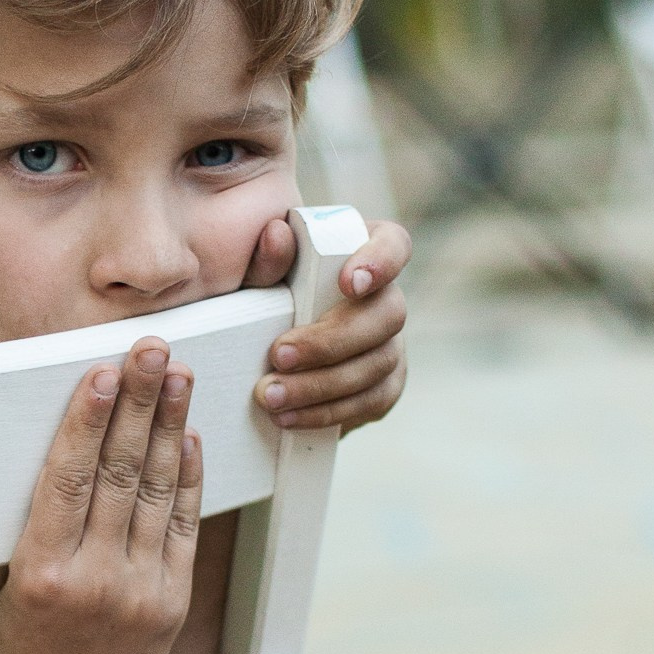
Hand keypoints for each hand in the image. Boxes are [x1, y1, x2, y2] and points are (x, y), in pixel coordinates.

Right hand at [0, 338, 203, 653]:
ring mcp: (141, 595)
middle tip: (152, 348)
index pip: (71, 477)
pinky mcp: (171, 608)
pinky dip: (187, 479)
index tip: (102, 370)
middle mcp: (96, 581)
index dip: (89, 417)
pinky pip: (184, 530)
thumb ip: (24, 529)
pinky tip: (187, 438)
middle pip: (122, 471)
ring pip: (158, 492)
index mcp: (40, 574)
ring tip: (176, 375)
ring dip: (169, 426)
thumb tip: (47, 451)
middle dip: (139, 402)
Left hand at [243, 211, 409, 432]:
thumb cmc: (265, 298)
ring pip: (377, 364)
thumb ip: (267, 258)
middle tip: (278, 355)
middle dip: (331, 341)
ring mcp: (392, 344)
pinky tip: (290, 417)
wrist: (265, 350)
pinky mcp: (386, 385)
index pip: (394, 245)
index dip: (381, 262)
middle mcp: (388, 298)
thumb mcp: (259, 276)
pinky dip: (328, 413)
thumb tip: (275, 235)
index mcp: (365, 253)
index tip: (350, 282)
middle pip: (387, 315)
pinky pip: (369, 402)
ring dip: (321, 385)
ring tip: (271, 396)